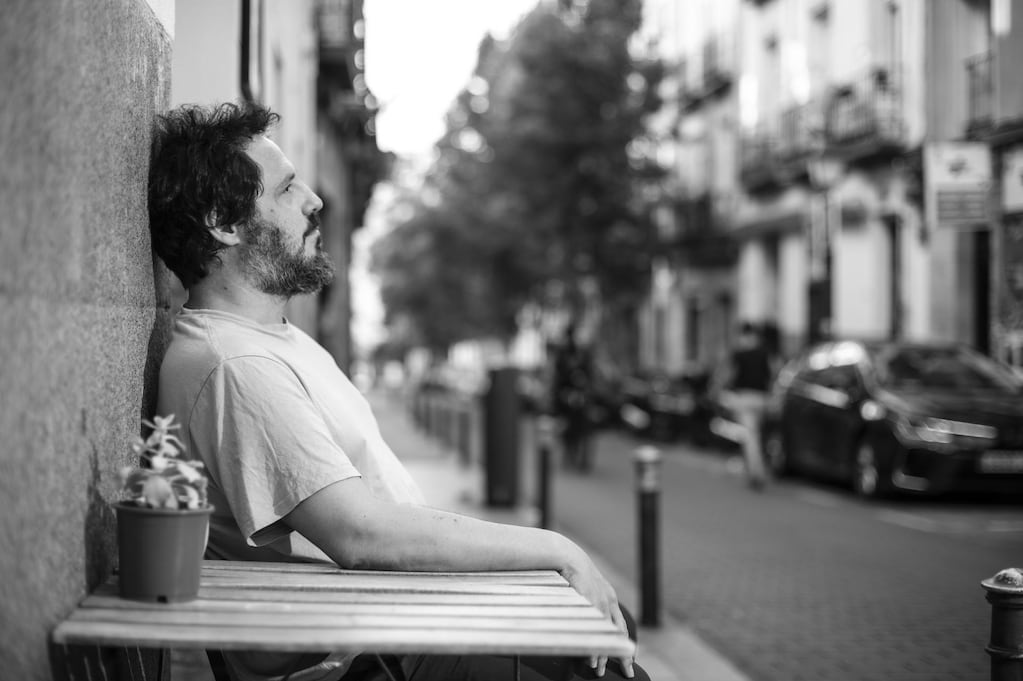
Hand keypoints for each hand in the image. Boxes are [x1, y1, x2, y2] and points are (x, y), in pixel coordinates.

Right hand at [560, 548, 634, 677]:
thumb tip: (585, 610)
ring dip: (603, 655)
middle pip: (620, 633)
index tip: (631, 657)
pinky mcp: (589, 604)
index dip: (624, 641)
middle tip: (628, 672)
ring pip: (607, 635)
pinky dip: (594, 647)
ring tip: (599, 670)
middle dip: (624, 655)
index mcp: (609, 597)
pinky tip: (591, 658)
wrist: (566, 555)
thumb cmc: (572, 570)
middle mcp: (608, 601)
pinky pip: (594, 632)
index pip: (621, 625)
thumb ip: (588, 598)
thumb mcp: (584, 584)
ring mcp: (599, 603)